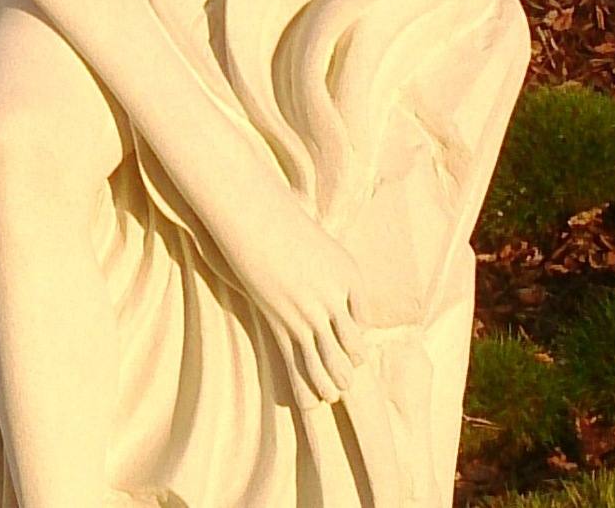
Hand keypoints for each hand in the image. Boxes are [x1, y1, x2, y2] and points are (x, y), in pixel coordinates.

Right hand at [207, 172, 370, 410]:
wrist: (251, 212)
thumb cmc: (283, 221)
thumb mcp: (319, 243)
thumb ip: (331, 269)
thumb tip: (333, 289)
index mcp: (350, 275)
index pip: (363, 319)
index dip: (355, 334)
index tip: (348, 341)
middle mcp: (334, 297)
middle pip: (353, 348)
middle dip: (350, 366)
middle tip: (345, 378)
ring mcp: (307, 311)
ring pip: (329, 363)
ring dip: (333, 383)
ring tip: (333, 394)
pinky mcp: (281, 321)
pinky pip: (297, 362)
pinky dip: (304, 387)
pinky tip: (310, 402)